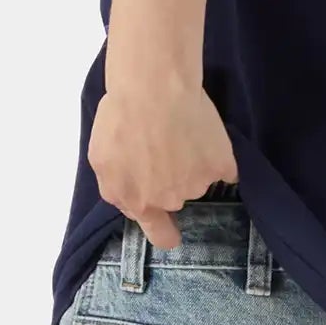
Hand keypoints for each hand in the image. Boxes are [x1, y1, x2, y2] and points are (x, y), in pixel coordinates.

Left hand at [90, 79, 238, 249]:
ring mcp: (198, 184)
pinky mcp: (221, 165)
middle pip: (175, 199)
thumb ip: (116, 188)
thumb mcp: (100, 160)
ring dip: (191, 164)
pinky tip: (204, 136)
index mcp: (139, 203)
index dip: (165, 230)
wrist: (153, 89)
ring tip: (178, 132)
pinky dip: (217, 157)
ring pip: (198, 181)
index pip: (160, 235)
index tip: (170, 226)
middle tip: (162, 148)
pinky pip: (225, 169)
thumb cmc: (119, 119)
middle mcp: (170, 199)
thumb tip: (132, 197)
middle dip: (169, 181)